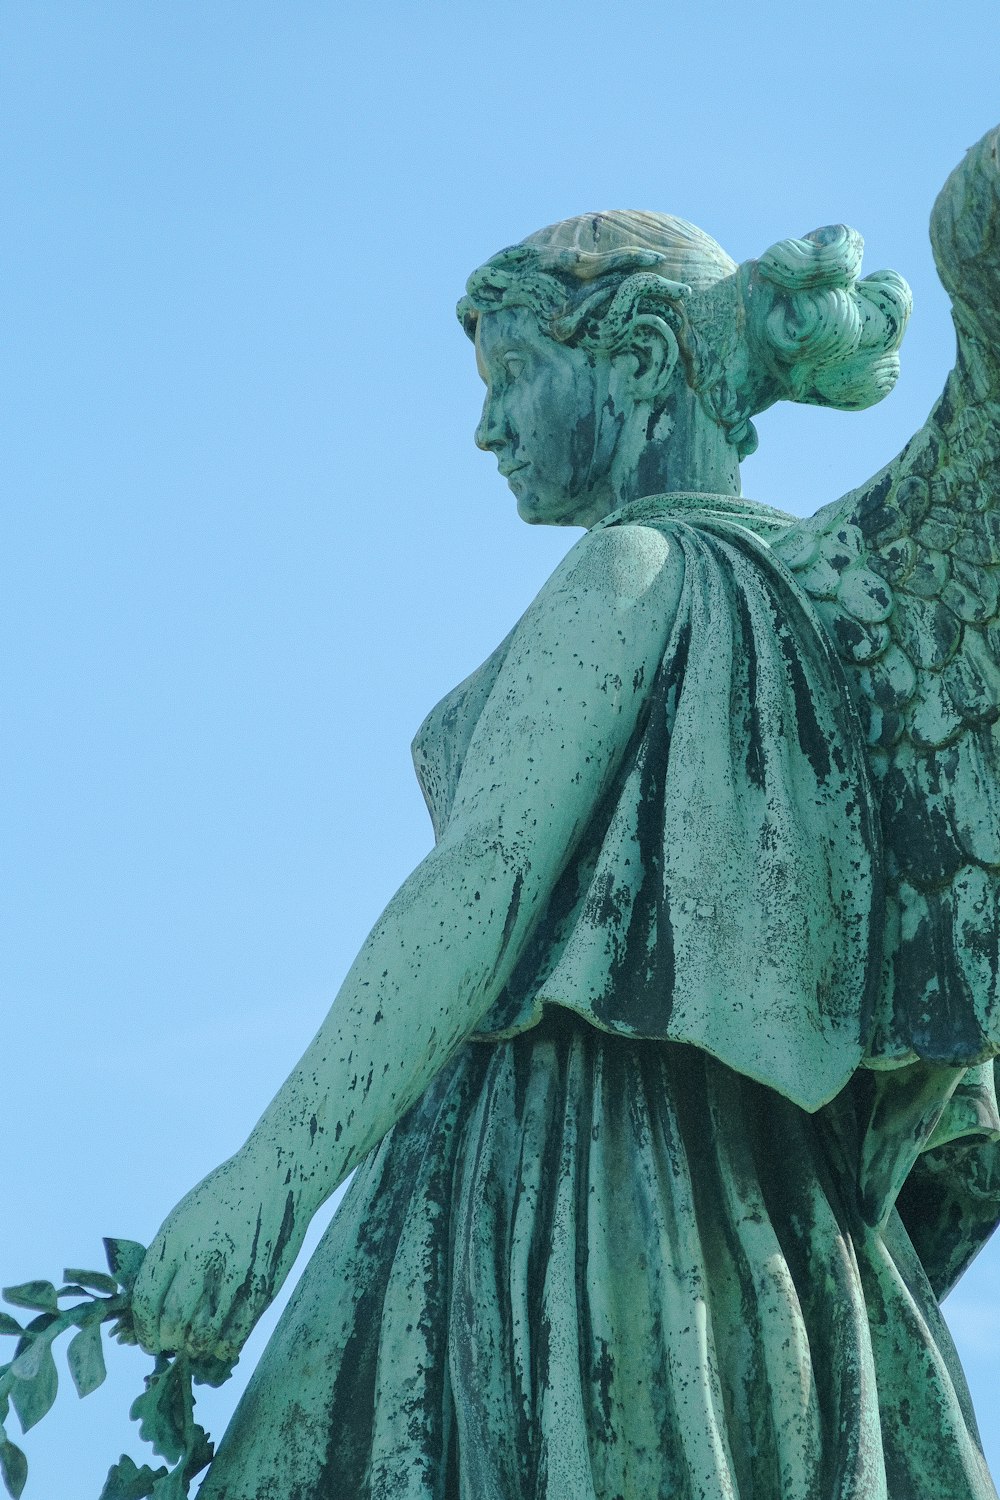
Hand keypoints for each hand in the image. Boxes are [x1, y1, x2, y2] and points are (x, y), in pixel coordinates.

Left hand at [131, 1150, 305, 1364]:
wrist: (276, 1174)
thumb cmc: (224, 1197)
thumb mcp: (184, 1218)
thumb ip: (167, 1260)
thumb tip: (150, 1310)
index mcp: (174, 1239)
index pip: (146, 1301)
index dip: (144, 1329)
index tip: (148, 1338)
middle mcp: (202, 1257)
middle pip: (173, 1322)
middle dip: (167, 1341)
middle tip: (171, 1343)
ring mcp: (234, 1272)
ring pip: (205, 1335)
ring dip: (195, 1348)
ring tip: (195, 1345)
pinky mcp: (263, 1283)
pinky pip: (237, 1332)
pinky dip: (225, 1346)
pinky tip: (220, 1344)